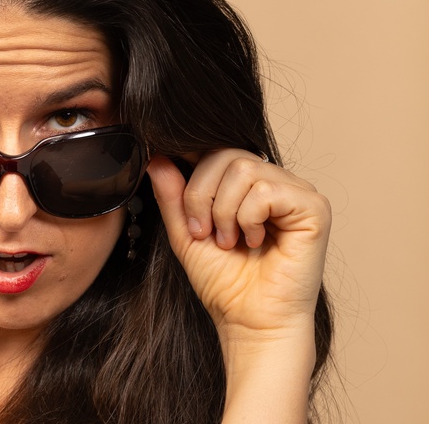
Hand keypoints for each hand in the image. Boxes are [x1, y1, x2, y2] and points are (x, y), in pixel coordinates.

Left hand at [146, 150, 330, 339]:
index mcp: (247, 185)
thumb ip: (173, 195)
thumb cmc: (225, 283)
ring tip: (231, 241)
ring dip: (224, 211)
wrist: (250, 321)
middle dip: (201, 195)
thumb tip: (156, 157)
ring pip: (245, 168)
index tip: (181, 203)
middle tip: (204, 232)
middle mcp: (275, 182)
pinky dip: (249, 218)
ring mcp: (296, 192)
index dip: (191, 167)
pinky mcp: (314, 208)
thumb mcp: (186, 233)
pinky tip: (256, 242)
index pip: (215, 150)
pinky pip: (267, 190)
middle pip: (226, 154)